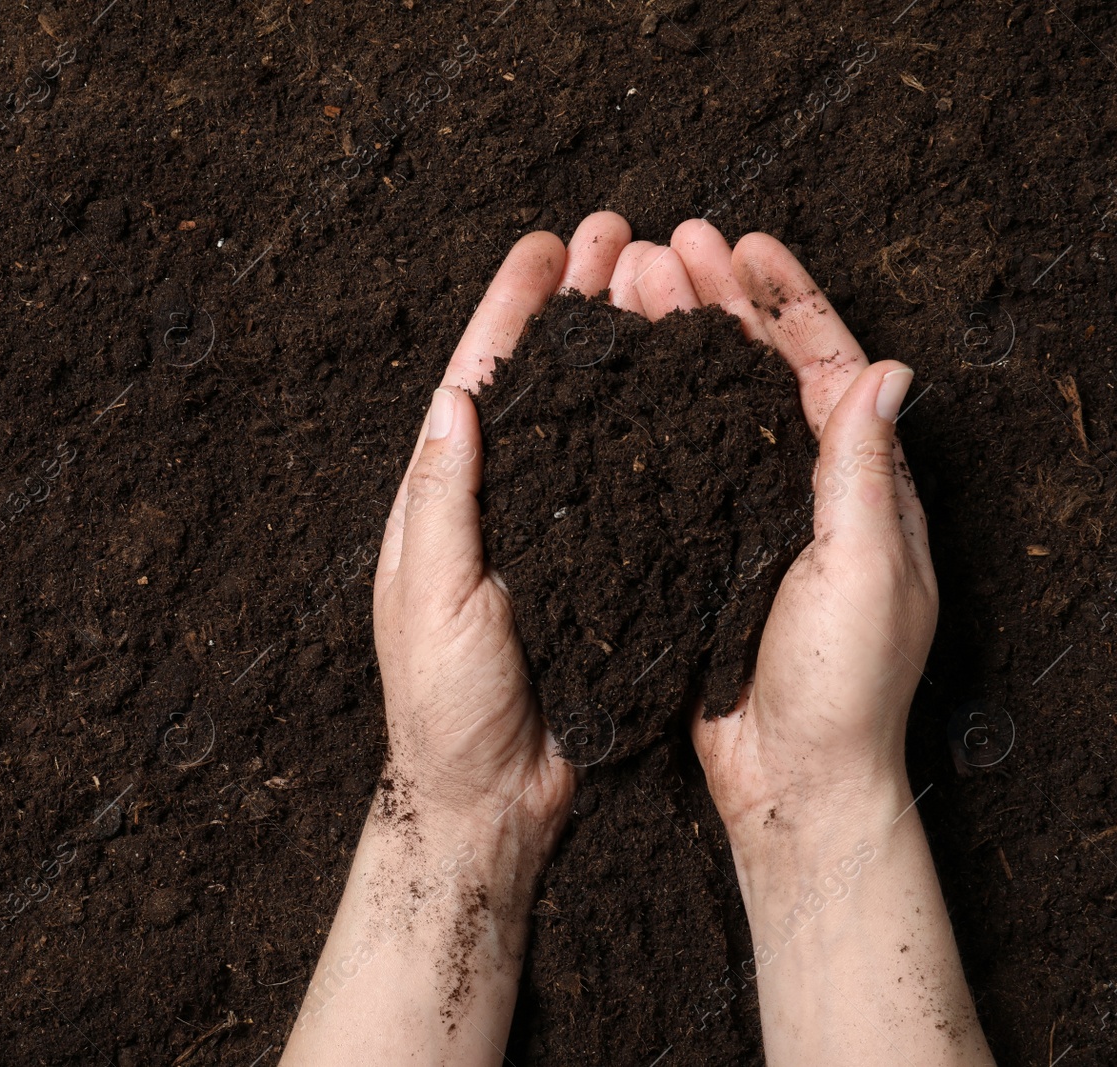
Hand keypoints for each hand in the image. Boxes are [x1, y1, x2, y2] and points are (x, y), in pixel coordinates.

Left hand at [372, 229, 621, 848]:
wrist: (490, 797)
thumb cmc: (441, 705)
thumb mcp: (429, 597)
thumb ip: (442, 502)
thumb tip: (454, 403)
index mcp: (446, 499)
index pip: (480, 381)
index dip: (513, 309)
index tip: (548, 246)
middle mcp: (502, 503)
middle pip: (545, 383)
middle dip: (579, 307)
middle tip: (622, 237)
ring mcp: (555, 532)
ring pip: (593, 422)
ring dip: (623, 353)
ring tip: (662, 287)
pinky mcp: (601, 568)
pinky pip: (628, 487)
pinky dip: (653, 434)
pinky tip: (687, 393)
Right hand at [658, 224, 934, 847]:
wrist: (791, 779)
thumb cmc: (845, 687)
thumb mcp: (869, 572)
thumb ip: (865, 473)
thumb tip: (886, 369)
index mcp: (863, 484)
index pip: (827, 365)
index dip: (786, 299)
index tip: (744, 243)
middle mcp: (807, 490)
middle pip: (760, 373)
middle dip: (717, 303)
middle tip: (666, 245)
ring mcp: (750, 517)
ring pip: (711, 409)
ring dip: (676, 347)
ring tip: (631, 290)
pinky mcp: (703, 550)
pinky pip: (677, 464)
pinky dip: (650, 416)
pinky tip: (614, 385)